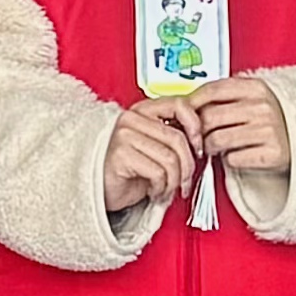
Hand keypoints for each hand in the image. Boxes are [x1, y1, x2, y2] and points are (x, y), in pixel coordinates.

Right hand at [100, 98, 199, 214]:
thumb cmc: (124, 173)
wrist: (95, 191)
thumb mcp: (151, 149)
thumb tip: (200, 144)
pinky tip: (153, 191)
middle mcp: (130, 119)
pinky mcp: (120, 155)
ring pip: (170, 158)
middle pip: (178, 138)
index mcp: (141, 111)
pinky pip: (158, 172)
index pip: (179, 104)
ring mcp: (123, 135)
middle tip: (184, 181)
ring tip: (166, 189)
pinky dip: (161, 188)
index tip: (198, 147)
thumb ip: (169, 139)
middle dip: (188, 167)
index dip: (195, 126)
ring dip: (174, 182)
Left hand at [185, 81, 293, 180]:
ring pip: (216, 139)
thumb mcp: (252, 100)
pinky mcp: (272, 153)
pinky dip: (229, 160)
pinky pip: (232, 159)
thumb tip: (186, 103)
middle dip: (197, 129)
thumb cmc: (271, 122)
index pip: (212, 90)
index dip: (192, 101)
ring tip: (216, 147)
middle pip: (209, 117)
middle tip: (198, 136)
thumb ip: (225, 98)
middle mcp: (263, 107)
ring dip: (210, 147)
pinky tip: (236, 155)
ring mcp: (268, 130)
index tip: (183, 111)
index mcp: (256, 88)